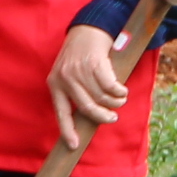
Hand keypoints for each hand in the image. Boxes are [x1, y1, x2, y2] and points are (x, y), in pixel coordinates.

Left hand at [46, 22, 130, 148]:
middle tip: (112, 117)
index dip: (67, 130)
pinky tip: (121, 90)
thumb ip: (74, 93)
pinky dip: (120, 91)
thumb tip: (89, 117)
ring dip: (115, 102)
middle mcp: (65, 79)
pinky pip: (111, 87)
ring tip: (119, 99)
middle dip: (103, 117)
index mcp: (54, 84)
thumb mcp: (68, 74)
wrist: (87, 31)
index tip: (74, 145)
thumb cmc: (79, 57)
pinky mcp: (95, 64)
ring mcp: (79, 71)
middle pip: (87, 108)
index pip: (61, 113)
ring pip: (102, 98)